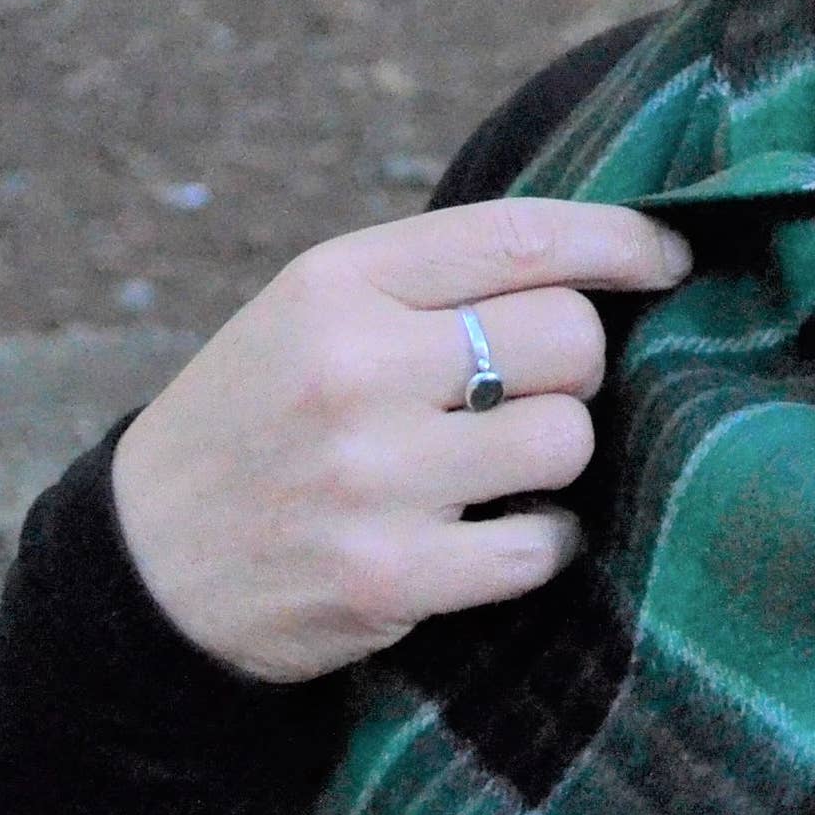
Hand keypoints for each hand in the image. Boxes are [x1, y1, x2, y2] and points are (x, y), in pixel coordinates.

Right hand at [115, 198, 689, 682]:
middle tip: (532, 392)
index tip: (670, 257)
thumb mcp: (312, 312)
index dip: (621, 241)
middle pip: (568, 339)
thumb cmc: (259, 418)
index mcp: (338, 282)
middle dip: (575, 367)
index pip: (520, 236)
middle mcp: (356, 367)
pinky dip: (538, 543)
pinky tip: (490, 536)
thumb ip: (435, 284)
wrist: (144, 562)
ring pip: (566, 440)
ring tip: (496, 470)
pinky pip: (542, 545)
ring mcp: (373, 477)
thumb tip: (600, 263)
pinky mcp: (389, 577)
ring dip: (553, 458)